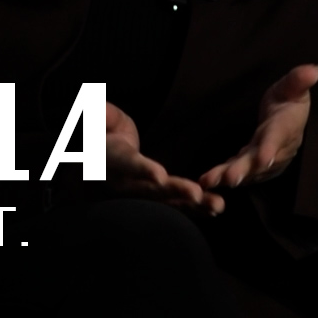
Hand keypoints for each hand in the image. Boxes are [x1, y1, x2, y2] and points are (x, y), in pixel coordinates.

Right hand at [107, 102, 224, 214]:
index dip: (142, 170)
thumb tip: (100, 108)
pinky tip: (216, 209)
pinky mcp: (155, 196)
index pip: (126, 164)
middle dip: (175, 192)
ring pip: (167, 200)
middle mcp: (125, 182)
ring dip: (193, 204)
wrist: (100, 155)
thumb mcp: (101, 119)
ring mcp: (140, 193)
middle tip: (196, 194)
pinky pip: (175, 204)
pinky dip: (196, 207)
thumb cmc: (104, 132)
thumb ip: (104, 115)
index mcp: (111, 159)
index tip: (159, 176)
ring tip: (217, 205)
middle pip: (151, 189)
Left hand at [199, 63, 317, 191]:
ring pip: (247, 169)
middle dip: (245, 169)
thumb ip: (299, 80)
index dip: (271, 148)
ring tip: (209, 182)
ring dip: (230, 176)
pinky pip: (238, 171)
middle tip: (230, 178)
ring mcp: (264, 159)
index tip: (263, 159)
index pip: (278, 137)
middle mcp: (276, 147)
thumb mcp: (293, 87)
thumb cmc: (289, 100)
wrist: (291, 119)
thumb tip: (315, 70)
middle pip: (259, 160)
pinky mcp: (253, 164)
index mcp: (285, 127)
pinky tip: (207, 182)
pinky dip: (223, 177)